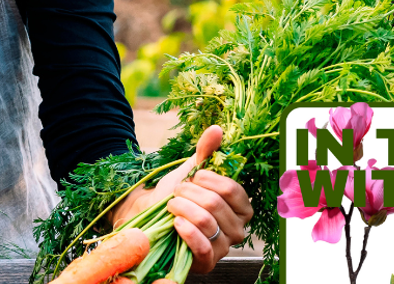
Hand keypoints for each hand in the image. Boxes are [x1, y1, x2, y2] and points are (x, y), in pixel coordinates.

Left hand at [111, 126, 253, 273]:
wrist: (151, 218)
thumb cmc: (177, 195)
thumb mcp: (192, 171)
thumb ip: (206, 151)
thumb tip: (216, 130)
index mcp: (241, 207)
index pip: (232, 189)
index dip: (208, 179)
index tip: (193, 176)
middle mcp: (238, 230)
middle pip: (216, 204)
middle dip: (189, 193)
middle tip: (177, 192)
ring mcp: (224, 248)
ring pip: (206, 222)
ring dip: (182, 208)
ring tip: (172, 205)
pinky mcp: (207, 263)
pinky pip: (202, 246)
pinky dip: (186, 232)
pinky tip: (175, 223)